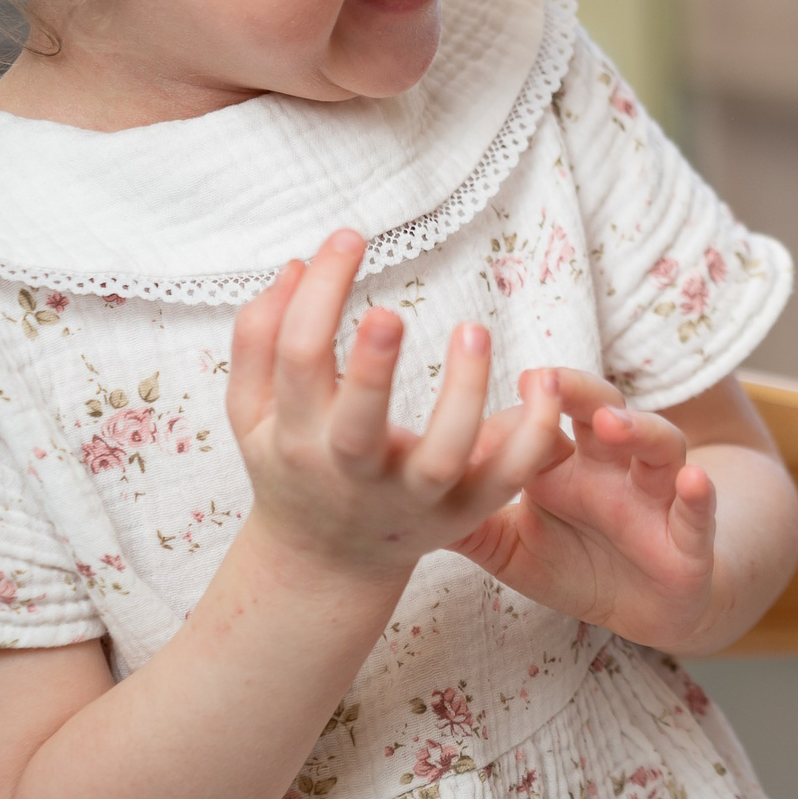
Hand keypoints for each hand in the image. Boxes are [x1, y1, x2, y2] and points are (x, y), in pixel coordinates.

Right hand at [227, 231, 566, 578]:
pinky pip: (508, 475)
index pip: (298, 358)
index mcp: (297, 434)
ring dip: (462, 394)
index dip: (320, 295)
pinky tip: (544, 380)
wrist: (325, 560)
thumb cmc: (292, 463)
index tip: (348, 238)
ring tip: (472, 330)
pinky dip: (533, 433)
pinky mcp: (466, 508)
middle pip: (358, 426)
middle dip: (371, 371)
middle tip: (388, 313)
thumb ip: (260, 337)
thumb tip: (297, 265)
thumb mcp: (253, 411)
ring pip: (442, 454)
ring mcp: (413, 495)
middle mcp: (352, 470)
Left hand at [454, 370, 722, 650]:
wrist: (645, 608)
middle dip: (577, 392)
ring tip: (609, 423)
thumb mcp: (510, 548)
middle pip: (602, 409)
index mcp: (568, 464)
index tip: (476, 430)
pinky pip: (699, 512)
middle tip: (545, 380)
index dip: (518, 421)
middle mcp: (615, 466)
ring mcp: (656, 496)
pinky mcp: (690, 538)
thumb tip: (393, 497)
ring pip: (658, 445)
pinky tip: (694, 480)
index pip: (543, 423)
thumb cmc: (577, 564)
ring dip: (639, 428)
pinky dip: (700, 495)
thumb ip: (466, 521)